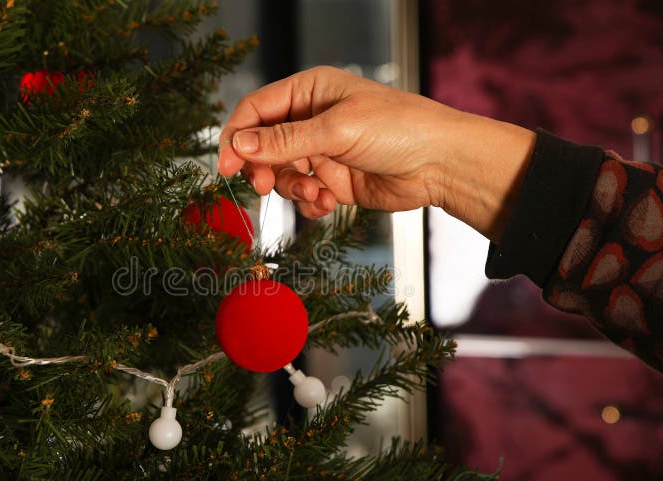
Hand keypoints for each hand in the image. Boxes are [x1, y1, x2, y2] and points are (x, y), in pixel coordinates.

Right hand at [218, 66, 535, 241]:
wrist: (441, 164)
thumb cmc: (399, 129)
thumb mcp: (337, 129)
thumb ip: (285, 140)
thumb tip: (238, 143)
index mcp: (309, 92)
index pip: (256, 111)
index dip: (236, 137)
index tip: (225, 166)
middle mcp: (311, 120)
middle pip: (262, 146)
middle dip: (263, 169)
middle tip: (265, 186)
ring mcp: (321, 152)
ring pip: (282, 175)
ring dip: (293, 189)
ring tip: (318, 194)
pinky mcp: (332, 180)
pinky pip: (303, 195)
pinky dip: (311, 203)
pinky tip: (330, 203)